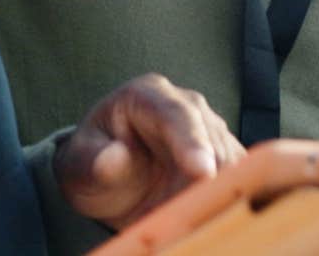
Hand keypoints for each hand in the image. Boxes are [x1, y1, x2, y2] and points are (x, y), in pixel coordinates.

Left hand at [54, 74, 242, 230]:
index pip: (177, 115)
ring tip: (192, 223)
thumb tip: (114, 159)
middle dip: (211, 180)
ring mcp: (209, 130)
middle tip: (197, 217)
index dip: (192, 143)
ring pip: (232, 163)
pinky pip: (240, 180)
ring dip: (218, 195)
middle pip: (214, 141)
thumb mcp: (78, 165)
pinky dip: (227, 201)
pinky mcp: (224, 156)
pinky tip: (208, 220)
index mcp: (147, 96)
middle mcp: (186, 105)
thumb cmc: (92, 162)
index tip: (203, 174)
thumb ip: (94, 161)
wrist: (109, 176)